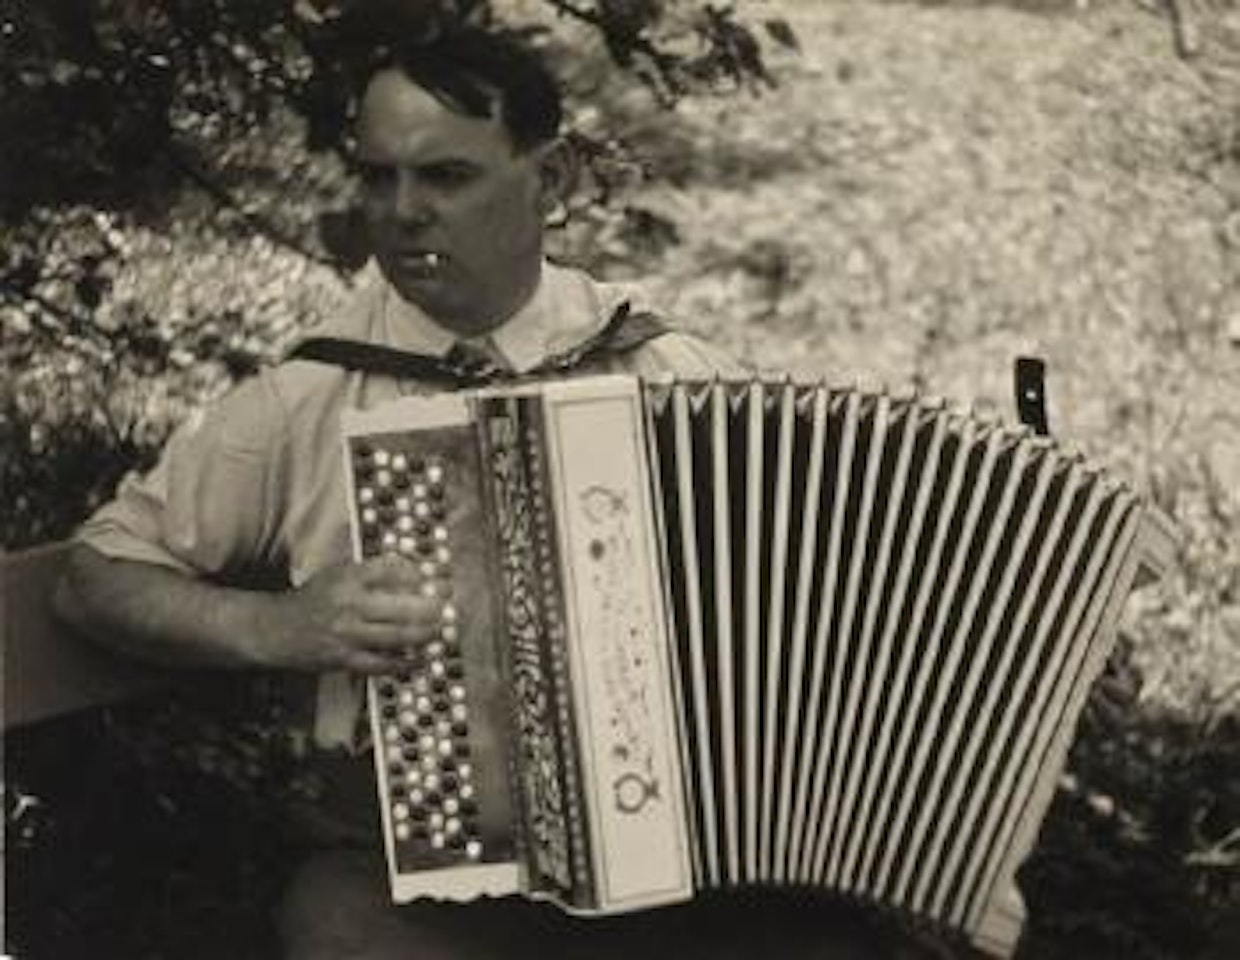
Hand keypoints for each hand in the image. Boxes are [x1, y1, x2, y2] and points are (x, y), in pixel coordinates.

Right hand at [259, 555, 440, 673]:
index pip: (392, 571)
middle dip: (432, 608)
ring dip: (425, 634)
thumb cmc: (314, 598)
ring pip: (397, 636)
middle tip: (448, 607)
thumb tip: (413, 570)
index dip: (419, 575)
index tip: (435, 579)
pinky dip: (405, 663)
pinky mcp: (344, 659)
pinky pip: (382, 664)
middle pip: (402, 606)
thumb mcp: (338, 574)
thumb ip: (373, 572)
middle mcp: (349, 604)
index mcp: (348, 578)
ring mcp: (347, 634)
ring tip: (440, 630)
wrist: (276, 629)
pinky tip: (421, 659)